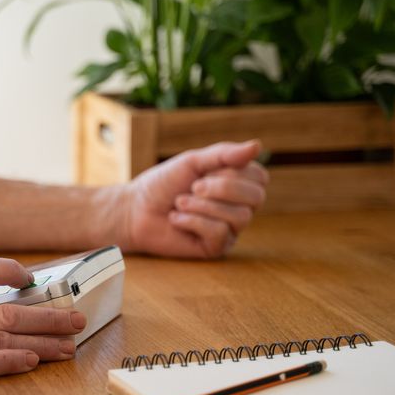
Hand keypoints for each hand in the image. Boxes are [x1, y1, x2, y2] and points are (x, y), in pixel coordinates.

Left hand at [108, 140, 268, 257]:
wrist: (135, 210)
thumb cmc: (163, 184)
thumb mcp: (192, 162)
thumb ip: (224, 154)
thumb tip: (257, 146)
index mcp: (237, 184)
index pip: (259, 177)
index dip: (234, 172)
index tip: (205, 171)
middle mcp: (239, 207)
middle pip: (256, 197)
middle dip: (221, 188)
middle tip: (193, 187)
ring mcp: (229, 229)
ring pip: (239, 216)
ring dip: (202, 206)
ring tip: (180, 203)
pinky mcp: (215, 248)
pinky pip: (219, 232)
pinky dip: (192, 221)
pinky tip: (176, 219)